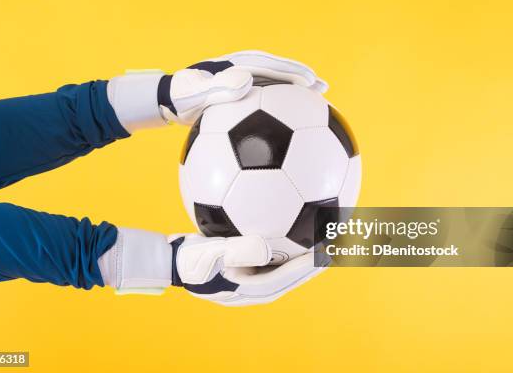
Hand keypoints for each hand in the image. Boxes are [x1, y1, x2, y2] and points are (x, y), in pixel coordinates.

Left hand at [107, 50, 327, 130]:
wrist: (169, 100)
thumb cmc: (182, 98)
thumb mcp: (196, 94)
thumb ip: (218, 88)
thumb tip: (247, 81)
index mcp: (236, 66)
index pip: (270, 67)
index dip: (291, 74)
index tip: (309, 82)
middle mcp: (243, 70)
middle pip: (278, 71)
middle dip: (301, 78)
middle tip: (323, 88)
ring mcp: (242, 81)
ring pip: (274, 84)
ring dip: (294, 92)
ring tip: (315, 101)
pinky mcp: (241, 94)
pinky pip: (265, 99)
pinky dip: (281, 105)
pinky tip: (291, 124)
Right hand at [169, 233, 328, 305]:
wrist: (175, 261)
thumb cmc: (190, 259)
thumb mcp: (210, 254)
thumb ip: (237, 251)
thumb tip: (266, 247)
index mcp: (251, 289)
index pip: (288, 277)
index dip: (309, 267)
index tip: (328, 253)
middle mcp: (257, 286)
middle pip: (293, 274)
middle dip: (315, 262)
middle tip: (337, 245)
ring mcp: (253, 278)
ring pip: (286, 266)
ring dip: (306, 252)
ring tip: (325, 237)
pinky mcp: (249, 266)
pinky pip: (274, 255)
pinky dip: (289, 243)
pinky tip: (297, 224)